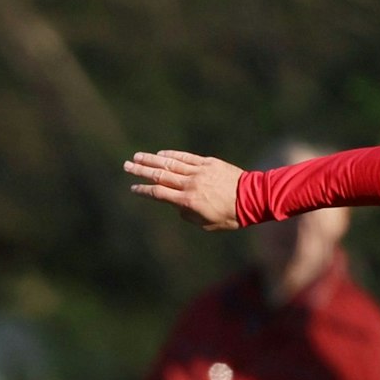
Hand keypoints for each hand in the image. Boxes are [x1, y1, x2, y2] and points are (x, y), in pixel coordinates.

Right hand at [126, 150, 245, 230]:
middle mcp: (190, 185)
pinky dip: (172, 155)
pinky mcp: (208, 163)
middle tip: (126, 166)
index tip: (133, 188)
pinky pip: (186, 158)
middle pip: (160, 176)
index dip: (144, 191)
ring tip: (137, 157)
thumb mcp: (208, 225)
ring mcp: (199, 172)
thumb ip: (189, 216)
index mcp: (188, 201)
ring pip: (170, 164)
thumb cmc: (232, 216)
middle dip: (141, 171)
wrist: (253, 199)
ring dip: (151, 160)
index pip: (159, 194)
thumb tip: (177, 206)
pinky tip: (161, 154)